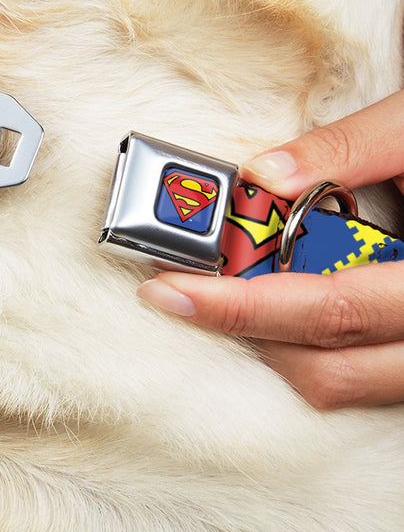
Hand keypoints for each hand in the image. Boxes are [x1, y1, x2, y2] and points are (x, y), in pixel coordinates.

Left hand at [138, 89, 403, 408]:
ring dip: (273, 344)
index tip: (170, 289)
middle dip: (241, 329)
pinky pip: (361, 376)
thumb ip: (349, 148)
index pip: (330, 309)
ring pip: (343, 383)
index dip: (241, 306)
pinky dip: (308, 346)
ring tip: (224, 295)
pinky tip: (278, 304)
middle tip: (178, 291)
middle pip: (327, 366)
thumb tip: (262, 176)